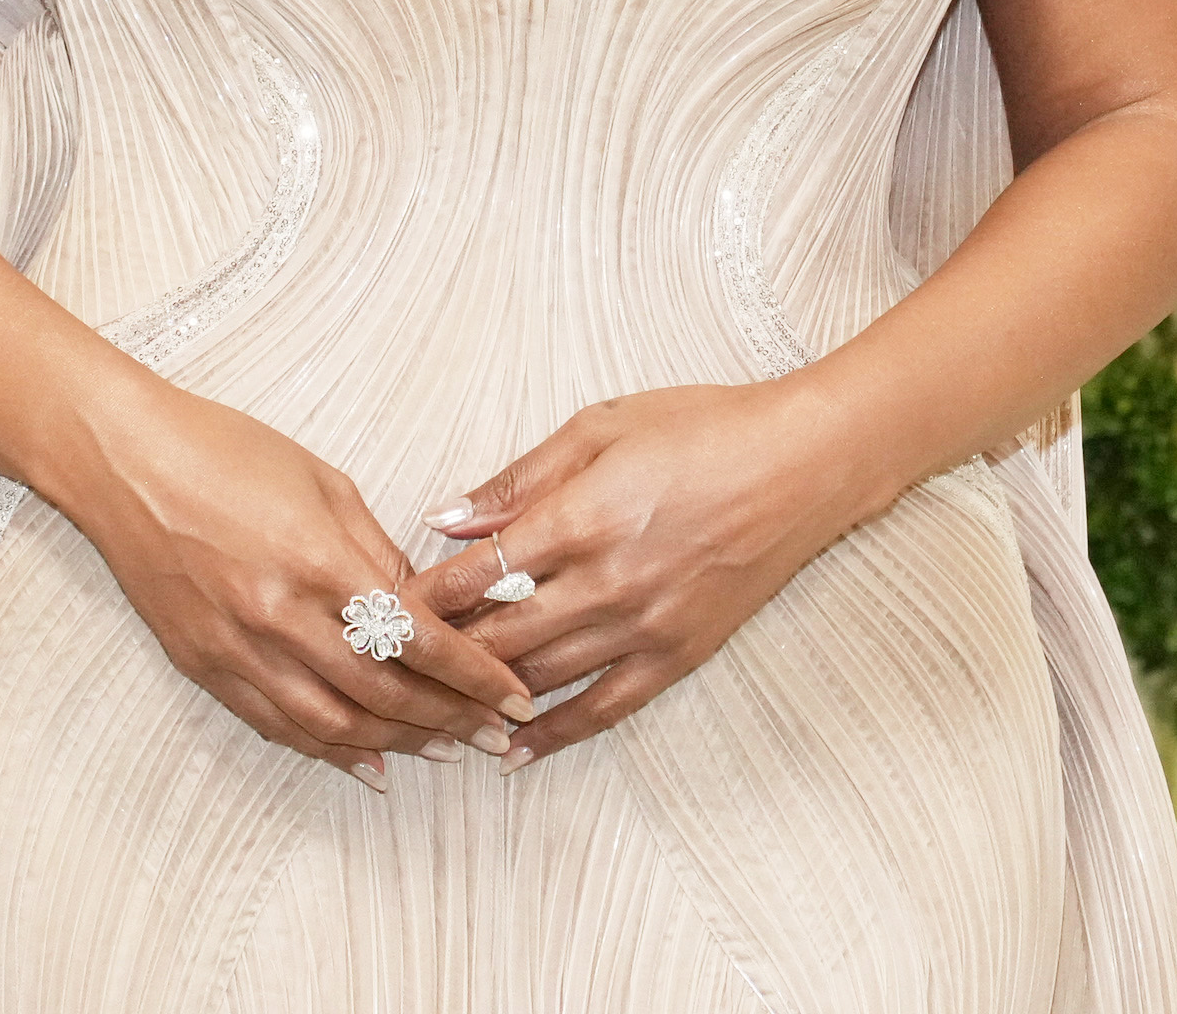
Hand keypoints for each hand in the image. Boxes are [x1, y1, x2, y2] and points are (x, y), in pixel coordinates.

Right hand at [56, 379, 533, 788]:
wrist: (123, 461)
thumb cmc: (224, 451)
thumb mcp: (322, 482)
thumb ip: (377, 552)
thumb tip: (426, 606)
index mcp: (319, 562)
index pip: (418, 638)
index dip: (474, 675)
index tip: (514, 694)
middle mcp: (280, 616)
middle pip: (384, 693)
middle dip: (450, 719)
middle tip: (496, 736)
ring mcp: (237, 648)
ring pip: (334, 723)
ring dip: (397, 744)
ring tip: (444, 752)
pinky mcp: (204, 665)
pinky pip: (276, 724)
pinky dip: (327, 750)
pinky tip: (366, 761)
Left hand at [410, 382, 857, 767]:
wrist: (802, 464)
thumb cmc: (701, 428)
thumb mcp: (599, 427)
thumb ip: (518, 480)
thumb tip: (446, 519)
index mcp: (581, 518)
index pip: (476, 574)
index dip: (420, 599)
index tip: (374, 612)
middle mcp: (608, 582)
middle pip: (499, 636)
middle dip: (436, 657)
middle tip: (385, 671)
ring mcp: (644, 626)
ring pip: (542, 678)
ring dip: (482, 698)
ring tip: (430, 711)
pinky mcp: (677, 655)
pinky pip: (604, 708)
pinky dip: (554, 734)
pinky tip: (514, 749)